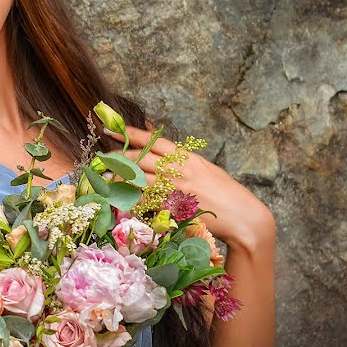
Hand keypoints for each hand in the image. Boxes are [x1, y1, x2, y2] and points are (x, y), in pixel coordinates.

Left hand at [106, 125, 274, 253]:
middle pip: (141, 159)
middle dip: (119, 158)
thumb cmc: (227, 195)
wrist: (244, 217)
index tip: (113, 129)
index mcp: (188, 158)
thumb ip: (185, 164)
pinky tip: (124, 202)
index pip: (155, 141)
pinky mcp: (176, 208)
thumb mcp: (206, 170)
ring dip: (121, 180)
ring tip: (107, 180)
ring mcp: (177, 189)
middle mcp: (181, 170)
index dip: (131, 134)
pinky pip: (149, 204)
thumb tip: (167, 158)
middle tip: (102, 158)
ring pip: (140, 180)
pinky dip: (135, 203)